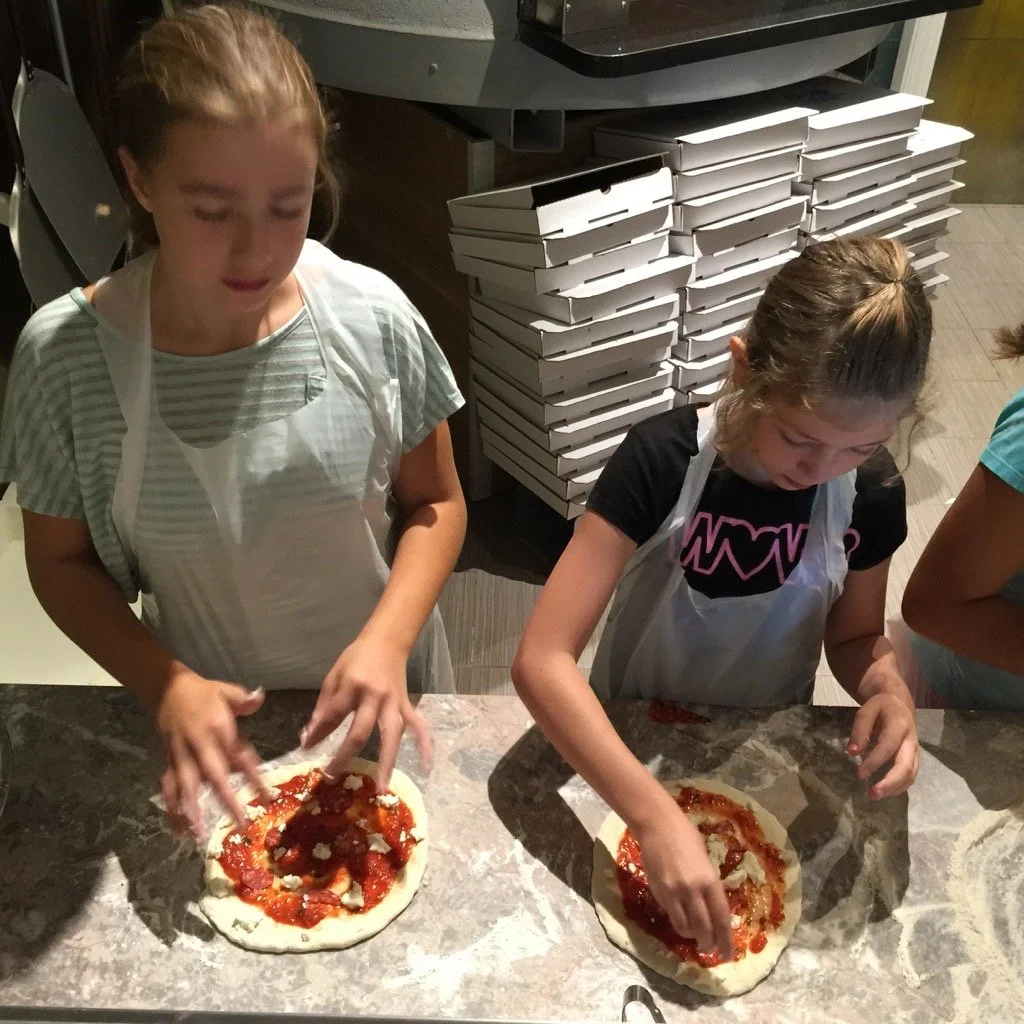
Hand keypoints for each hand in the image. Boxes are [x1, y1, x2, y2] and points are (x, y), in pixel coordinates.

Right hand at [155, 673, 267, 839]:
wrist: (166, 690)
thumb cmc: (203, 693)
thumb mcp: (226, 690)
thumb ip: (244, 700)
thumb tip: (260, 699)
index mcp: (218, 729)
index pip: (239, 755)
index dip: (253, 776)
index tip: (267, 796)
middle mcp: (199, 746)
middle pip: (214, 777)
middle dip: (227, 801)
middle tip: (240, 824)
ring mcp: (182, 756)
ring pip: (186, 787)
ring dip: (192, 811)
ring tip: (199, 836)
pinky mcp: (169, 762)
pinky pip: (169, 789)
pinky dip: (172, 809)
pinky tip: (179, 831)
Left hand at [299, 635, 430, 788]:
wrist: (386, 641)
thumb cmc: (356, 658)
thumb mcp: (334, 675)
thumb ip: (324, 705)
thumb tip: (311, 735)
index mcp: (353, 685)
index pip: (333, 715)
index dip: (319, 733)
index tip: (307, 749)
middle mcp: (375, 696)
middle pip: (361, 731)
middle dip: (346, 755)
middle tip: (333, 776)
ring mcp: (394, 702)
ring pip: (392, 734)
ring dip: (388, 761)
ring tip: (382, 787)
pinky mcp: (406, 705)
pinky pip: (418, 725)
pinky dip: (424, 743)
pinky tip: (426, 763)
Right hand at [634, 808, 733, 959]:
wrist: (657, 824)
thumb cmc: (685, 835)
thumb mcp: (705, 859)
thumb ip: (708, 882)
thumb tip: (711, 904)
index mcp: (709, 880)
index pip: (721, 918)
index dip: (726, 940)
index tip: (728, 955)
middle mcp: (692, 889)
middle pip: (703, 928)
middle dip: (708, 943)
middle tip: (710, 950)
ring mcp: (673, 892)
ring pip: (684, 926)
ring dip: (691, 935)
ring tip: (695, 936)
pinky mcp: (658, 891)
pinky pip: (670, 913)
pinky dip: (678, 920)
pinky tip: (680, 916)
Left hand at [848, 688, 919, 798]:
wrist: (900, 703)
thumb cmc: (880, 707)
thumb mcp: (866, 711)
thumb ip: (859, 731)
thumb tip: (851, 752)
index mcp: (899, 725)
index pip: (888, 747)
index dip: (874, 762)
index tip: (860, 774)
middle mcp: (911, 740)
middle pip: (906, 766)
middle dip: (890, 783)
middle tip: (872, 794)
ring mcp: (915, 751)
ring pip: (911, 774)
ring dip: (895, 788)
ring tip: (875, 796)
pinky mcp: (915, 758)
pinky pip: (911, 776)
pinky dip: (899, 786)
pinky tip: (885, 792)